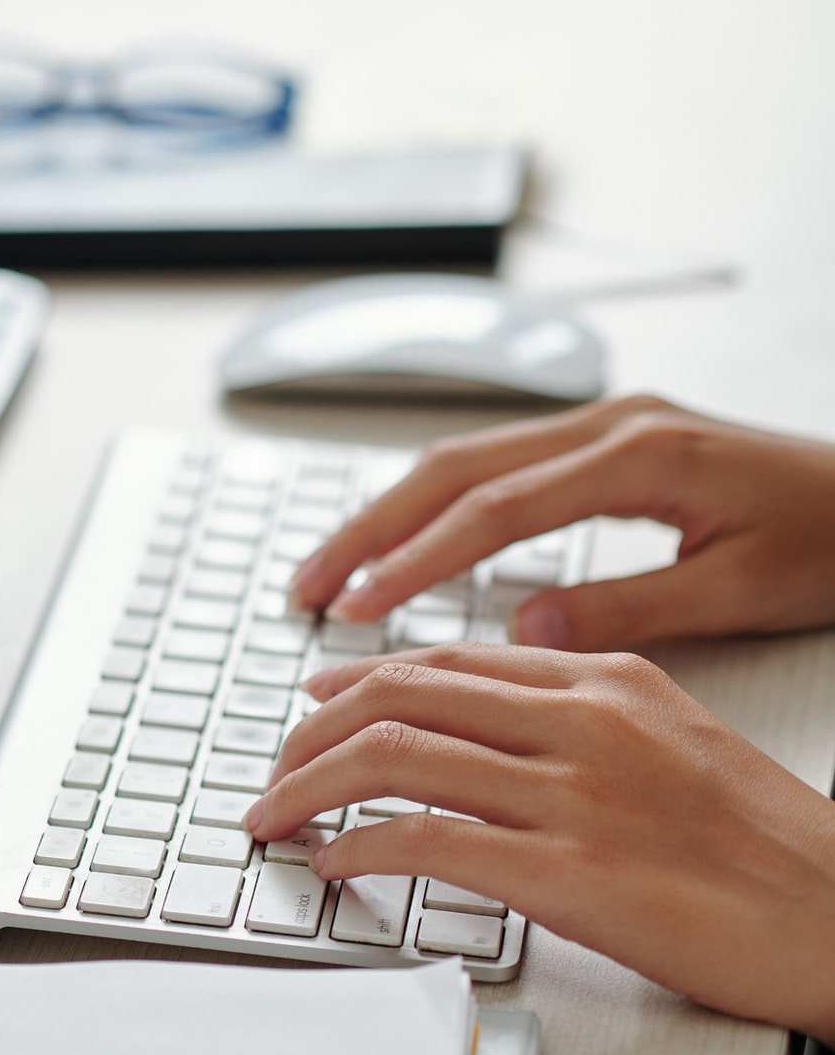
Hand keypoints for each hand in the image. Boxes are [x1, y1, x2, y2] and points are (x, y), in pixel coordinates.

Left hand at [243, 643, 834, 1040]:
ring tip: (274, 815)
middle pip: (398, 695)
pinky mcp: (569, 873)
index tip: (314, 703)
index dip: (360, 680)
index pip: (447, 660)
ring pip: (391, 757)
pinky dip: (357, 849)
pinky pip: (422, 842)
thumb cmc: (767, 846)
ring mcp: (572, 794)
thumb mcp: (672, 739)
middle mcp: (581, 721)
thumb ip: (580, 713)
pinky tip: (334, 864)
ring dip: (307, 787)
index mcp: (605, 681)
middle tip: (273, 767)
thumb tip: (485, 717)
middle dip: (310, 731)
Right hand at [287, 395, 834, 651]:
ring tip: (333, 572)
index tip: (359, 608)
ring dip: (389, 515)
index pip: (495, 510)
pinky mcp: (606, 439)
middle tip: (308, 588)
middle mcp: (612, 424)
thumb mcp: (745, 589)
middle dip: (369, 530)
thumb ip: (629, 607)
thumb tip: (524, 630)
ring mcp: (605, 423)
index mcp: (642, 454)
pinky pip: (493, 465)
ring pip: (462, 459)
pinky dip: (435, 507)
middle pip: (452, 468)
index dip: (416, 561)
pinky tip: (404, 543)